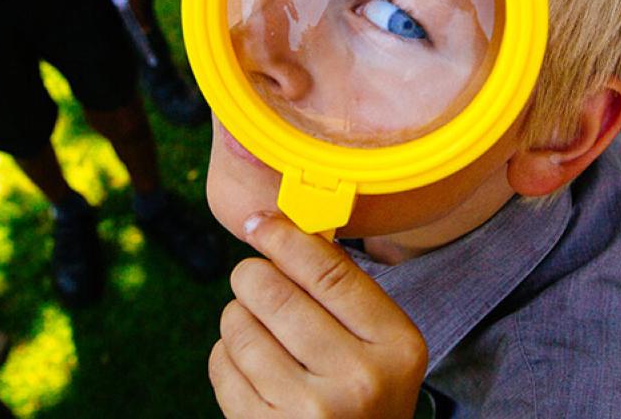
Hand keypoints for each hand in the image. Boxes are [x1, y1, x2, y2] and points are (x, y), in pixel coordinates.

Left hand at [209, 213, 427, 418]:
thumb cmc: (367, 392)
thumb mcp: (383, 344)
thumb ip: (343, 290)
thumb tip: (278, 227)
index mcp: (396, 345)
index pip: (329, 271)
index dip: (285, 237)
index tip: (259, 221)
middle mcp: (359, 380)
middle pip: (275, 294)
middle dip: (252, 275)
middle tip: (252, 277)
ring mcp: (312, 414)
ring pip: (241, 328)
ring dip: (237, 315)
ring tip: (254, 323)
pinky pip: (223, 368)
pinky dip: (226, 352)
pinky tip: (246, 359)